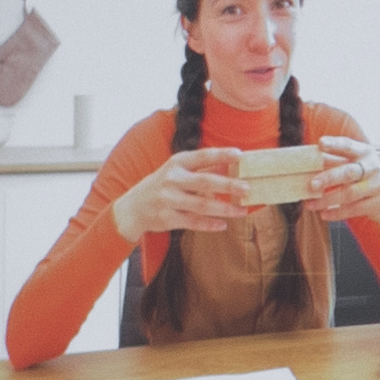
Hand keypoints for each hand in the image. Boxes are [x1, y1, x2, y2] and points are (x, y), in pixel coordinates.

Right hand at [118, 148, 261, 242]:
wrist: (132, 208)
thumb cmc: (162, 186)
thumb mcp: (177, 172)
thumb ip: (201, 169)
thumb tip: (230, 165)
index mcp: (176, 163)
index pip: (202, 156)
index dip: (221, 154)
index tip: (240, 154)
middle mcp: (172, 180)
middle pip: (205, 182)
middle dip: (228, 185)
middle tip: (247, 188)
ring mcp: (168, 199)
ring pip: (202, 205)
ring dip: (225, 209)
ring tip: (243, 211)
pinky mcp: (167, 218)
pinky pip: (193, 222)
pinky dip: (210, 224)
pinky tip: (223, 224)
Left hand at [298, 134, 379, 234]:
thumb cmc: (363, 178)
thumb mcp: (352, 165)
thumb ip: (333, 162)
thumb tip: (306, 162)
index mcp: (365, 153)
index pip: (348, 146)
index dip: (334, 145)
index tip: (320, 143)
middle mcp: (373, 167)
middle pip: (348, 172)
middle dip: (329, 178)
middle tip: (312, 185)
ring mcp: (378, 186)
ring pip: (349, 194)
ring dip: (327, 200)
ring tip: (310, 204)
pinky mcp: (378, 203)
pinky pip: (354, 209)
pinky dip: (336, 213)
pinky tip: (324, 214)